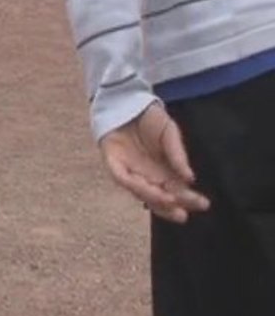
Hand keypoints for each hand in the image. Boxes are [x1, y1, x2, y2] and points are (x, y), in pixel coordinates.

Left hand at [99, 101, 210, 223]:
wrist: (128, 100)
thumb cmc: (150, 120)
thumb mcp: (169, 134)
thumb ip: (177, 154)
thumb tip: (189, 178)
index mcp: (163, 172)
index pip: (176, 191)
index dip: (188, 199)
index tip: (203, 204)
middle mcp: (147, 175)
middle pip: (159, 197)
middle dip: (170, 207)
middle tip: (182, 214)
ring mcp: (129, 170)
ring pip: (141, 191)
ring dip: (153, 197)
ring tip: (169, 201)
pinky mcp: (113, 162)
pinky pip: (121, 177)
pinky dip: (132, 183)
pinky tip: (143, 187)